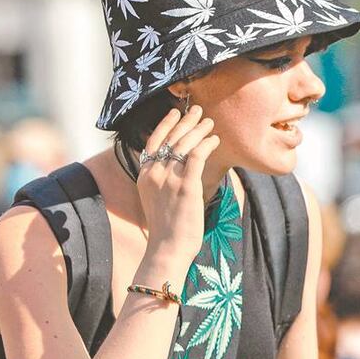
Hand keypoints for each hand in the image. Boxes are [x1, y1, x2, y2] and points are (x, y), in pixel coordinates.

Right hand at [136, 106, 219, 266]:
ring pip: (185, 144)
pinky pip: (198, 156)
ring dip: (199, 130)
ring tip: (210, 123)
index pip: (153, 141)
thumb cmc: (166, 229)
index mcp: (144, 176)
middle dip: (186, 121)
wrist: (167, 248)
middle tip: (199, 110)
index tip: (175, 113)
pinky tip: (215, 140)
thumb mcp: (155, 200)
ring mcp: (169, 179)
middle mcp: (154, 173)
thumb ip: (161, 181)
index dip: (165, 125)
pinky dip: (207, 144)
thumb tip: (176, 168)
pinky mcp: (186, 186)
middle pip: (171, 139)